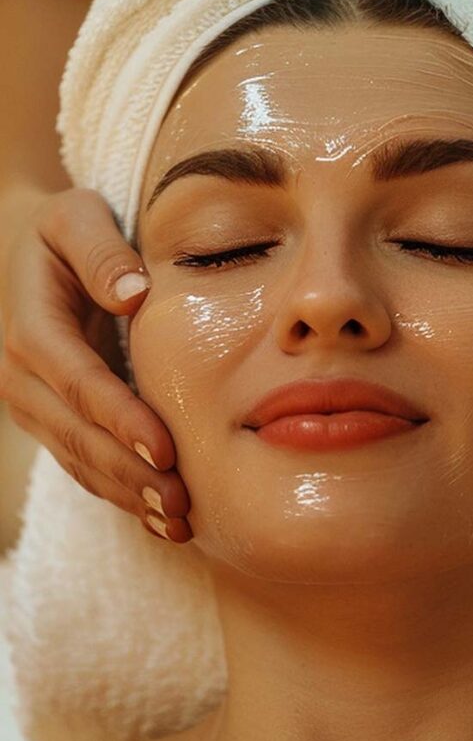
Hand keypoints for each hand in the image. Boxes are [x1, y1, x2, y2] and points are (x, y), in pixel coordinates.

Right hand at [0, 184, 190, 542]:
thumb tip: (133, 293)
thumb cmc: (63, 233)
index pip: (81, 384)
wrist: (22, 254)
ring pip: (79, 462)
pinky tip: (157, 517)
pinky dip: (119, 493)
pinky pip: (81, 465)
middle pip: (78, 438)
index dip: (122, 421)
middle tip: (182, 504)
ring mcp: (33, 406)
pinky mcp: (50, 421)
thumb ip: (101, 251)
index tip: (166, 450)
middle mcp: (24, 378)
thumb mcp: (76, 217)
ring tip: (178, 523)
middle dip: (130, 475)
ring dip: (127, 496)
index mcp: (33, 330)